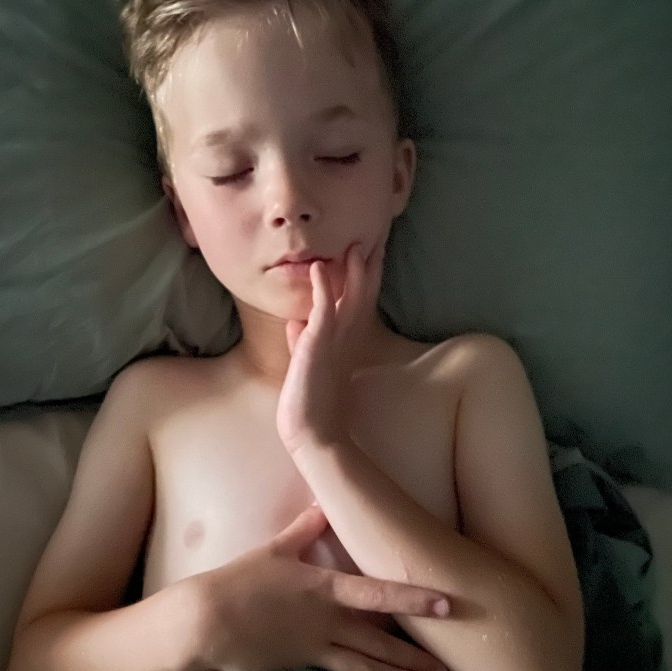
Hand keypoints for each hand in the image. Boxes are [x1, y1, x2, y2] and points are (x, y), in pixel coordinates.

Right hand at [196, 506, 449, 670]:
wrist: (207, 620)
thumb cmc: (240, 579)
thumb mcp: (275, 549)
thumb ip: (303, 528)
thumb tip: (323, 504)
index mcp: (325, 587)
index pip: (379, 593)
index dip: (414, 598)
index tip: (445, 604)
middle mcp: (327, 620)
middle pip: (381, 642)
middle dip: (416, 657)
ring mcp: (315, 648)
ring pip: (366, 668)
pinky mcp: (301, 669)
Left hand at [277, 242, 383, 455]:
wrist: (311, 431)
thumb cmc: (308, 400)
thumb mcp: (304, 362)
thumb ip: (301, 341)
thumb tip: (294, 323)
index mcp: (345, 340)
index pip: (359, 302)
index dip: (366, 277)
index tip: (370, 252)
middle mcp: (345, 338)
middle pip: (363, 295)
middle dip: (368, 268)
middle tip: (376, 239)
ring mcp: (334, 340)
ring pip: (349, 299)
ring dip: (352, 272)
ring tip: (355, 245)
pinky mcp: (318, 344)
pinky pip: (323, 310)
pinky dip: (322, 289)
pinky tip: (318, 269)